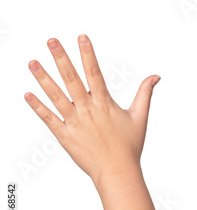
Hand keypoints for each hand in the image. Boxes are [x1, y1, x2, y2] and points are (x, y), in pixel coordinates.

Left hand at [24, 35, 160, 183]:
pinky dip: (38, 107)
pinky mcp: (64, 135)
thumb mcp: (140, 116)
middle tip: (51, 40)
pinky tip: (28, 94)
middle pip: (71, 78)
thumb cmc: (129, 146)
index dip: (87, 53)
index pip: (94, 72)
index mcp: (104, 102)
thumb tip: (155, 76)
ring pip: (56, 96)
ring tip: (32, 62)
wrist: (117, 172)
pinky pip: (49, 119)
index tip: (81, 37)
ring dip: (43, 78)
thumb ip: (145, 93)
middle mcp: (87, 109)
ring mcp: (74, 122)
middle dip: (61, 57)